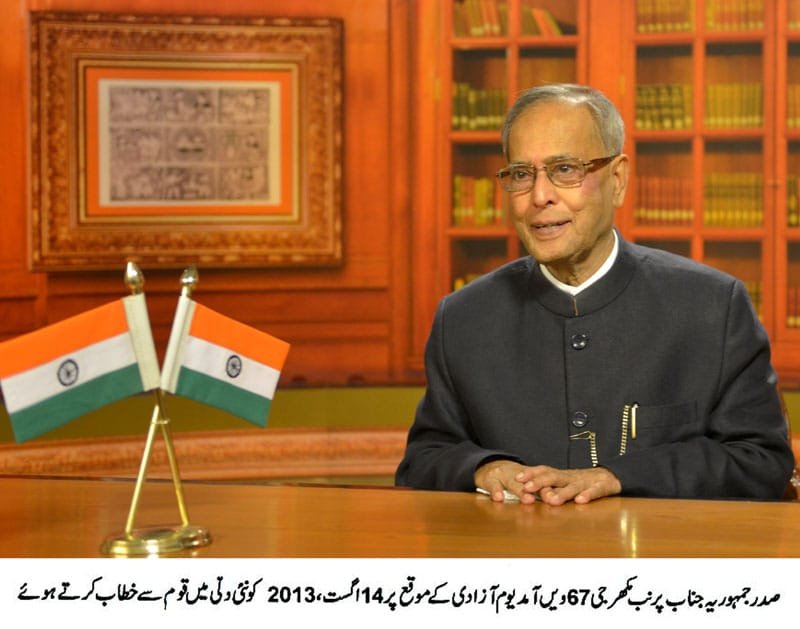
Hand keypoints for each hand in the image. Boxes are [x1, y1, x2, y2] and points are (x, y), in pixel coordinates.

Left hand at [474, 460, 620, 505]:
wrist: (609, 477)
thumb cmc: (581, 482)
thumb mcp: (563, 483)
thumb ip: (549, 488)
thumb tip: (527, 494)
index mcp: (561, 476)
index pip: (544, 471)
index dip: (531, 473)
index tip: (517, 478)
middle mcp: (571, 478)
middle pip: (554, 477)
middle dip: (540, 482)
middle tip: (527, 487)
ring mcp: (585, 482)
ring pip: (572, 486)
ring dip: (562, 493)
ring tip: (552, 500)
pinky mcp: (601, 487)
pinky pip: (594, 491)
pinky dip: (587, 495)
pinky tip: (580, 500)